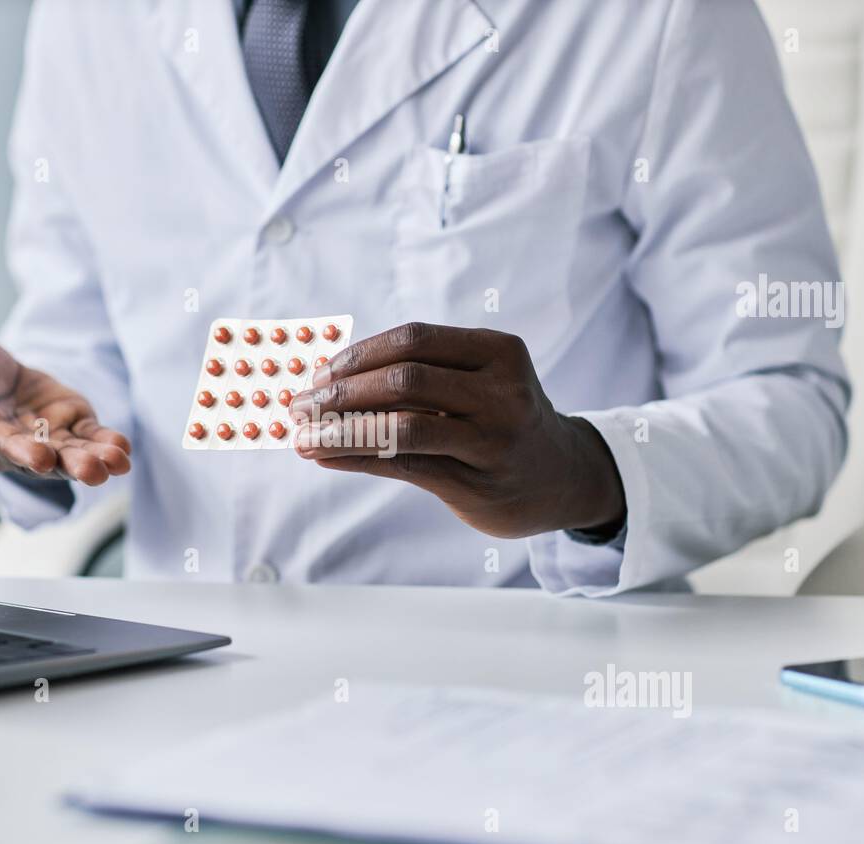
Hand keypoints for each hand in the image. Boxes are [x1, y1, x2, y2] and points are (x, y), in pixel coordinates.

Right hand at [0, 298, 129, 484]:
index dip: (17, 451)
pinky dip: (104, 443)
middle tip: (93, 472)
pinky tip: (122, 450)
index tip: (40, 458)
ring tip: (117, 463)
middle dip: (66, 465)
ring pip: (67, 454)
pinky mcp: (66, 426)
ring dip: (92, 460)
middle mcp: (5, 443)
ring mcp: (40, 438)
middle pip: (37, 459)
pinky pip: (86, 438)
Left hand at [289, 322, 624, 538]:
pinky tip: (326, 456)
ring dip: (341, 430)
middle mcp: (502, 393)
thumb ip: (423, 373)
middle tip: (302, 404)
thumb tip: (331, 378)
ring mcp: (492, 440)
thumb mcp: (481, 380)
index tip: (322, 372)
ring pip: (400, 428)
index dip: (361, 354)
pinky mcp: (477, 484)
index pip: (415, 339)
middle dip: (342, 391)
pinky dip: (357, 458)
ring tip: (304, 436)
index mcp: (499, 352)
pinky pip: (404, 467)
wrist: (561, 478)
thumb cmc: (502, 420)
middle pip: (405, 380)